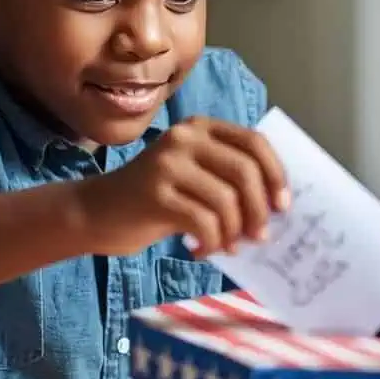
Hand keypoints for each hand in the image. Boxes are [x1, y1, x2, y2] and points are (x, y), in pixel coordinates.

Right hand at [76, 116, 288, 256]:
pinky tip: (202, 250)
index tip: (283, 205)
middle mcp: (185, 138)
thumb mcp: (194, 178)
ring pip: (226, 200)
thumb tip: (277, 206)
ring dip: (235, 231)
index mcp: (200, 128)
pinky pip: (203, 221)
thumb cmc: (155, 200)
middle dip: (260, 209)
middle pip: (245, 171)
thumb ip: (228, 180)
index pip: (254, 142)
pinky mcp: (155, 193)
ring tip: (229, 246)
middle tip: (261, 236)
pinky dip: (212, 242)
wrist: (95, 213)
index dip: (276, 174)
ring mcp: (168, 164)